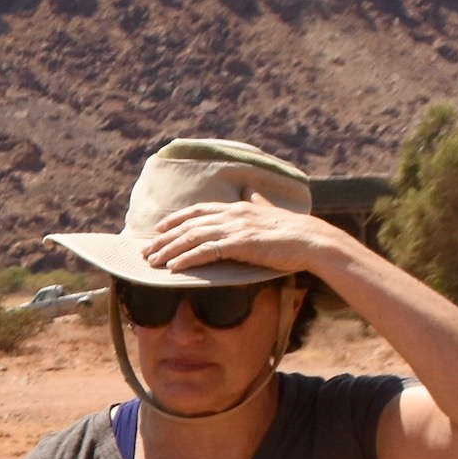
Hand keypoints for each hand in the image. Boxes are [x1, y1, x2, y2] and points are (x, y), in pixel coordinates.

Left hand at [143, 197, 345, 282]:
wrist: (312, 240)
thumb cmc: (294, 230)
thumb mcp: (271, 212)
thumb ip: (258, 202)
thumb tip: (252, 191)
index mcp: (238, 207)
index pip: (199, 211)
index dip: (176, 219)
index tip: (159, 228)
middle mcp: (232, 214)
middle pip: (189, 225)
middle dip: (164, 238)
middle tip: (146, 251)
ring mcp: (235, 228)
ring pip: (192, 238)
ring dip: (169, 250)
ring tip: (153, 262)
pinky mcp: (240, 243)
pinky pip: (206, 251)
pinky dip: (187, 258)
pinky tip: (173, 267)